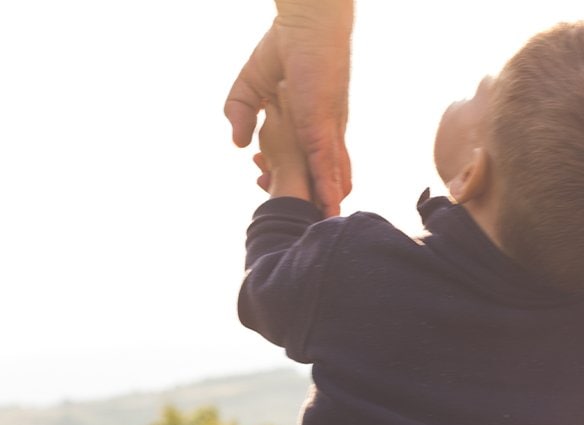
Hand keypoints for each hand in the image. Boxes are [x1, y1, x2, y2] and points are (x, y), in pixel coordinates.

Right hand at [225, 0, 354, 215]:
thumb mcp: (251, 86)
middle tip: (286, 212)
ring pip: (331, 177)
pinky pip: (328, 160)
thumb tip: (238, 144)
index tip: (267, 189)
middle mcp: (325, 134)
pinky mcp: (323, 122)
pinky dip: (328, 185)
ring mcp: (326, 130)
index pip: (308, 168)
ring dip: (320, 203)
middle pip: (324, 181)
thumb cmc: (285, 49)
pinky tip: (332, 207)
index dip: (290, 185)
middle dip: (307, 202)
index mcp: (313, 127)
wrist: (306, 24)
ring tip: (319, 228)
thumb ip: (240, 112)